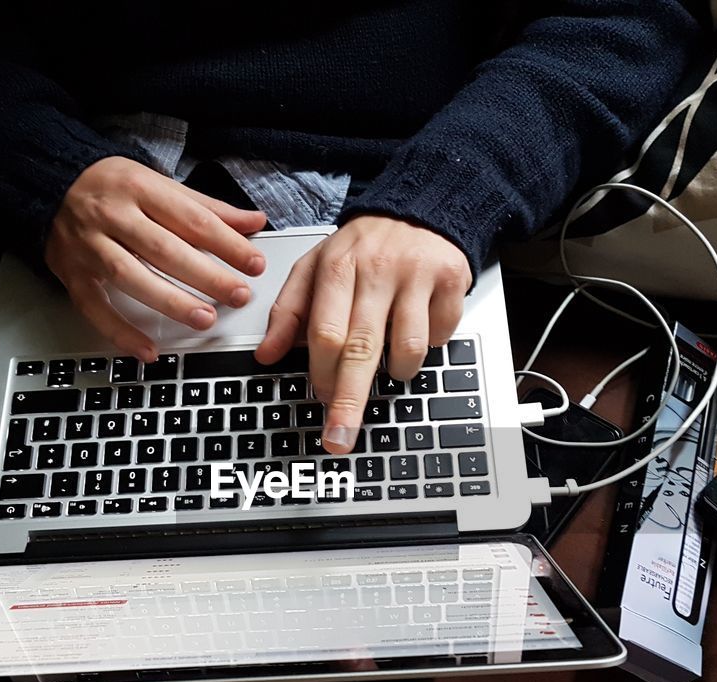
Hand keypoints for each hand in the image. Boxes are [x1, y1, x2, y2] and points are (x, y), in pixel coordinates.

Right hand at [45, 156, 268, 360]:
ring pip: (132, 277)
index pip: (192, 220)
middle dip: (207, 276)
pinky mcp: (72, 274)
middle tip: (238, 295)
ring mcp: (90, 246)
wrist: (47, 183)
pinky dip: (122, 332)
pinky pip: (96, 308)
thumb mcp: (158, 183)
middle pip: (165, 250)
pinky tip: (149, 350)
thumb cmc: (110, 186)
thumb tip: (252, 221)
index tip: (254, 264)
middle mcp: (113, 216)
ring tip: (205, 319)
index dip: (227, 244)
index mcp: (139, 187)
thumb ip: (206, 207)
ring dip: (171, 302)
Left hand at [257, 215, 470, 453]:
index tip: (321, 403)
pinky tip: (418, 327)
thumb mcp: (314, 269)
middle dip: (350, 401)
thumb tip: (266, 355)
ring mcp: (416, 276)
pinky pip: (441, 336)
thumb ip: (288, 312)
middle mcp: (377, 270)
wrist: (418, 209)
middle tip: (340, 438)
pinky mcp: (450, 281)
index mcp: (338, 268)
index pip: (325, 333)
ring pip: (408, 349)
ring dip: (398, 370)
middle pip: (362, 348)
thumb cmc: (361, 248)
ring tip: (390, 361)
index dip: (322, 375)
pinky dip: (430, 346)